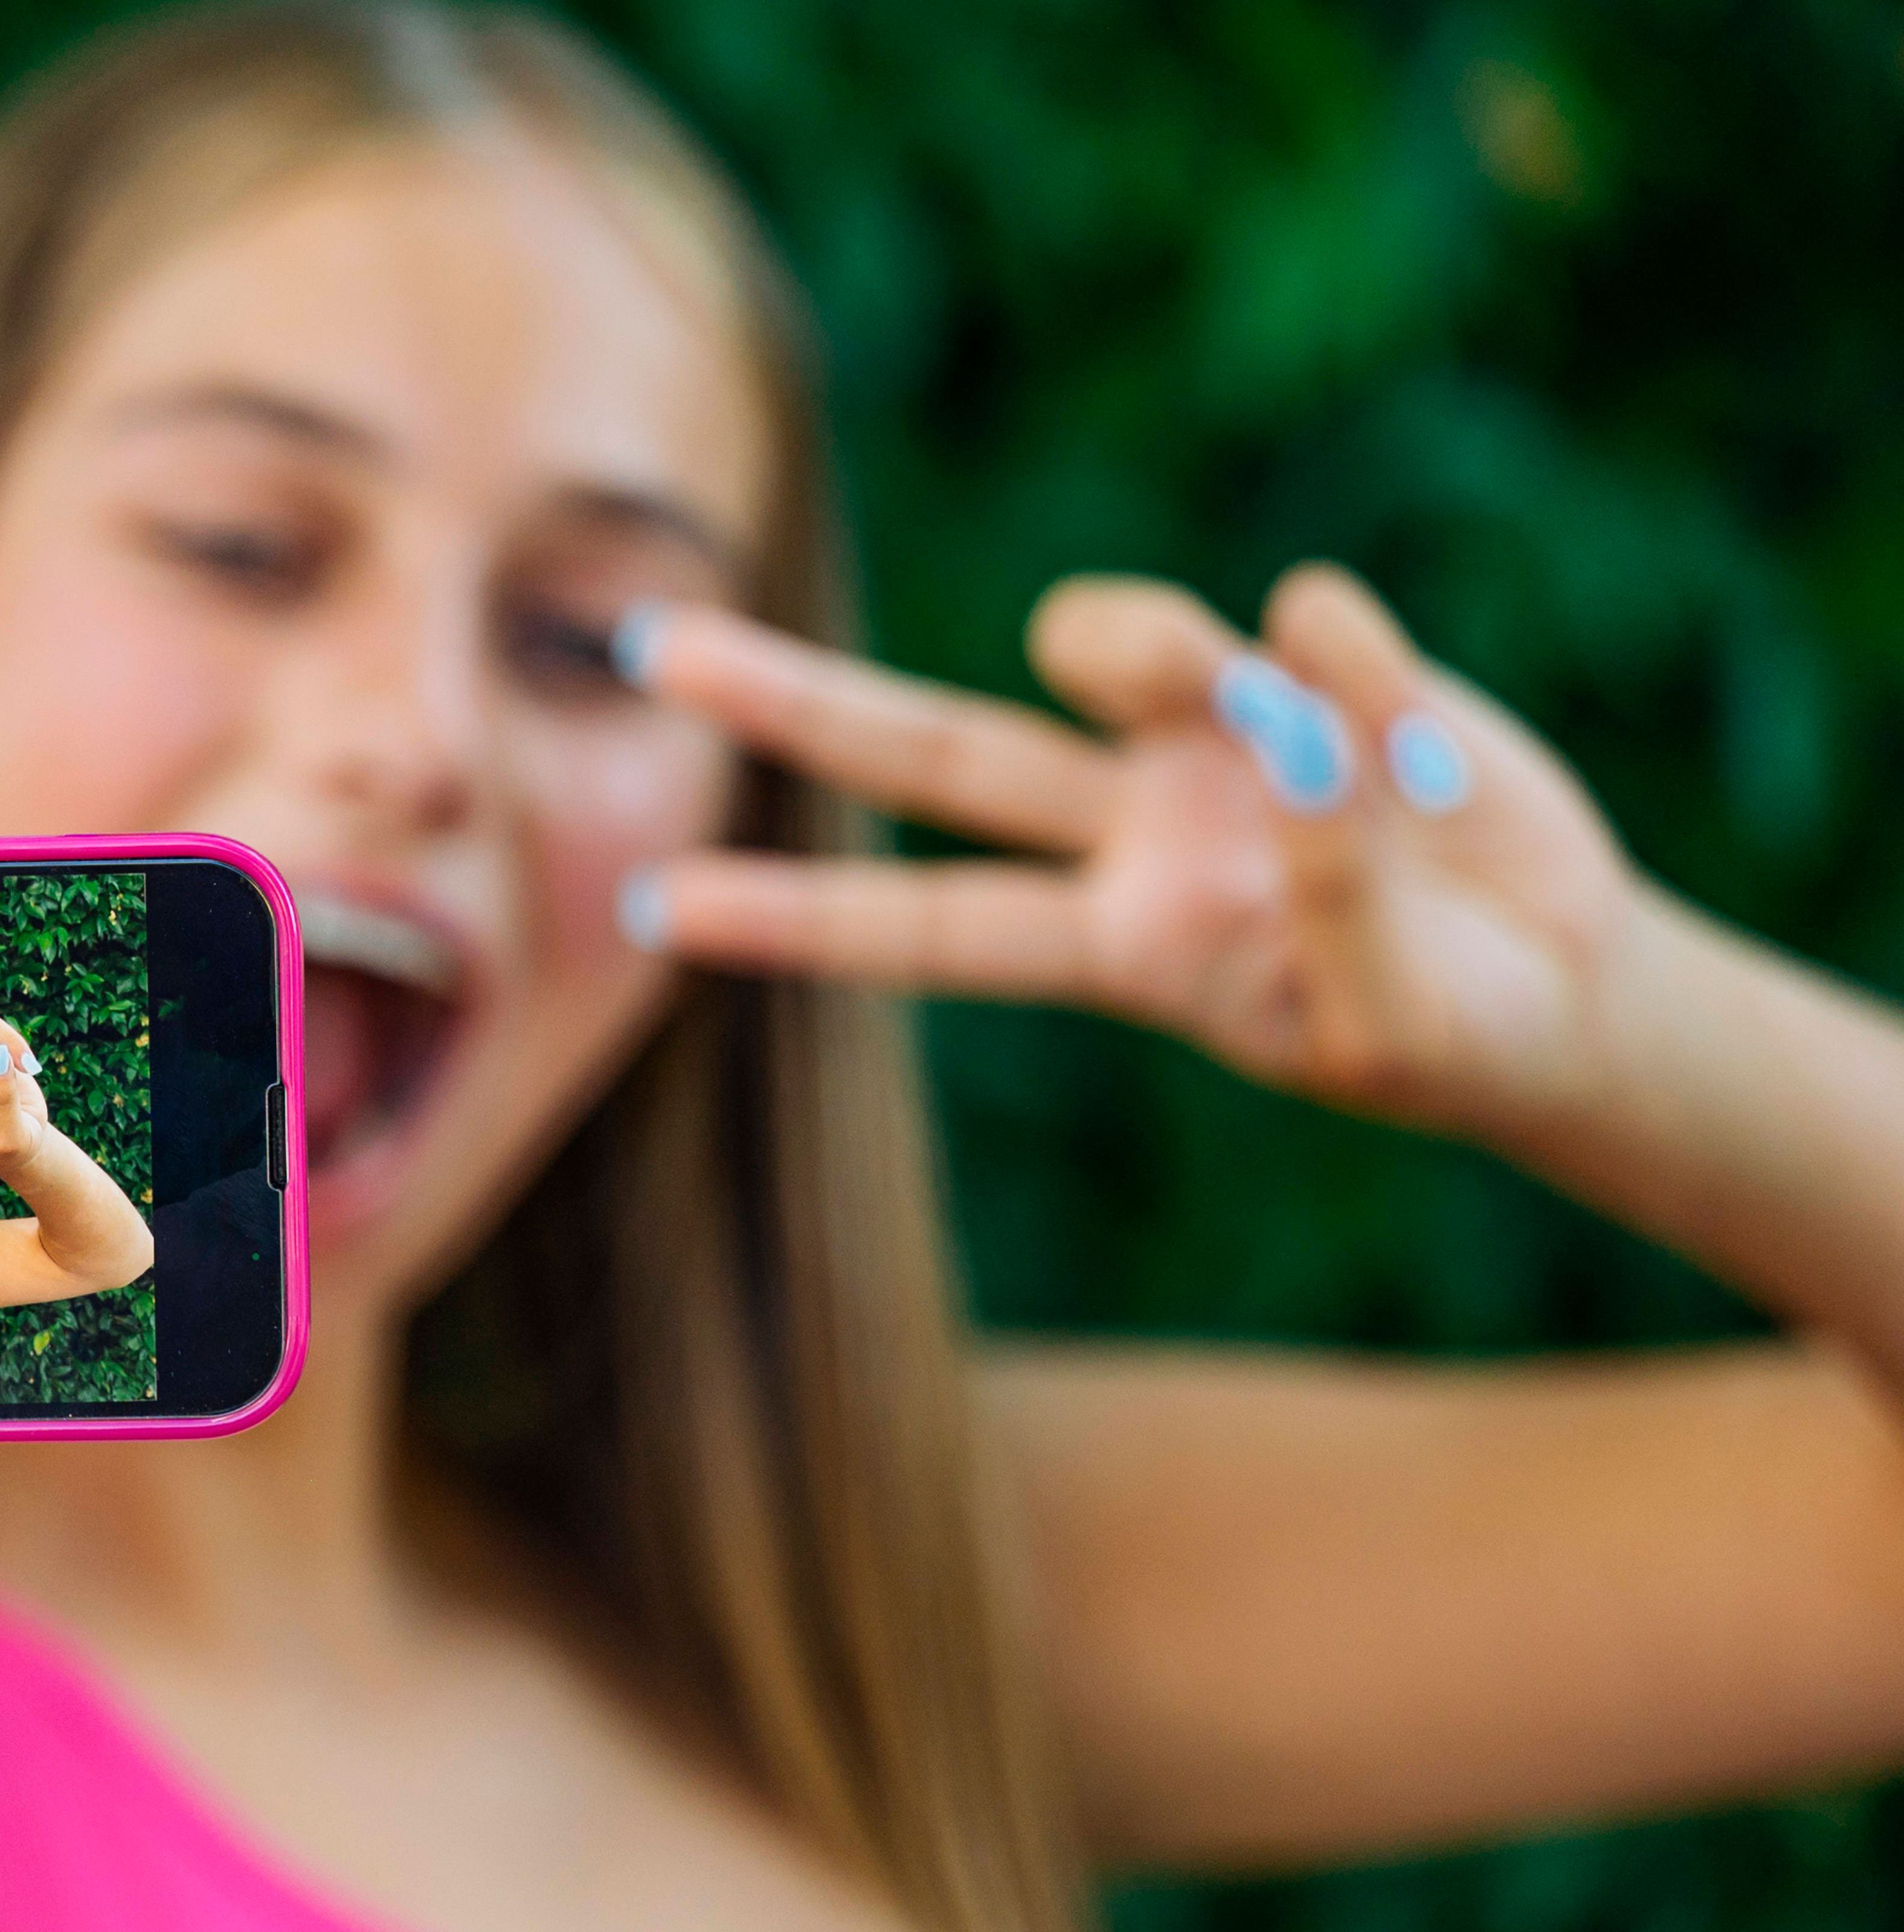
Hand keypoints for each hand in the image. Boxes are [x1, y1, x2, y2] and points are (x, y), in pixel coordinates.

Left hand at [616, 565, 1643, 1138]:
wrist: (1561, 988)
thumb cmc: (1447, 1031)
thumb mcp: (1387, 1019)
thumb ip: (1332, 891)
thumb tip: (1288, 728)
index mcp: (1118, 945)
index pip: (924, 927)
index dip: (790, 918)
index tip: (646, 909)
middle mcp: (1127, 828)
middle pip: (930, 750)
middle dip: (793, 702)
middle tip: (647, 647)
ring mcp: (1207, 740)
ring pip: (1111, 644)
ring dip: (1161, 649)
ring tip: (1310, 732)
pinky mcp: (1311, 670)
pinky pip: (1306, 623)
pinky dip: (1362, 667)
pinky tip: (1415, 737)